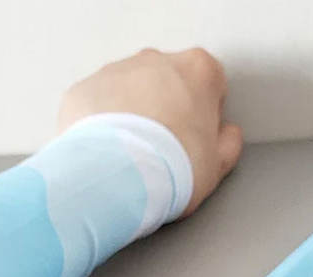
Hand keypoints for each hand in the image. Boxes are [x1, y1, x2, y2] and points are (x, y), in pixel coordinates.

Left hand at [57, 47, 242, 215]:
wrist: (115, 179)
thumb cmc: (167, 171)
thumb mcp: (215, 166)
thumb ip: (227, 144)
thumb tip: (227, 138)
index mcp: (198, 72)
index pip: (209, 87)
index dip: (203, 119)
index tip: (193, 143)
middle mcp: (157, 62)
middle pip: (166, 84)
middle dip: (164, 113)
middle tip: (159, 153)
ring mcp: (116, 72)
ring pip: (129, 92)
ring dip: (130, 117)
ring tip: (128, 157)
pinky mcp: (85, 90)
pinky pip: (95, 105)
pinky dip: (98, 125)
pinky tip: (104, 154)